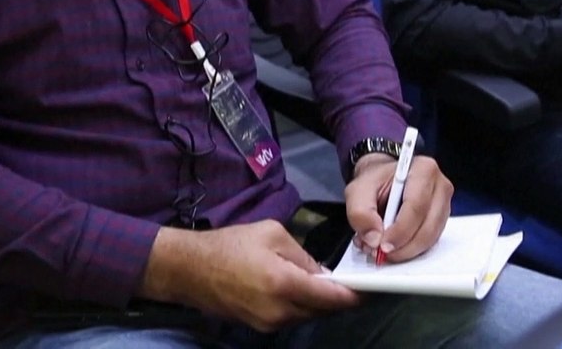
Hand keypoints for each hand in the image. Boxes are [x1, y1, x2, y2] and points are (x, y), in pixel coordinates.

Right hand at [140, 221, 359, 332]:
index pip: (332, 298)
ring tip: (325, 284)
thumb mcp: (271, 233)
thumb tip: (322, 273)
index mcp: (285, 284)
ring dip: (319, 303)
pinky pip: (291, 318)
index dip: (355, 295)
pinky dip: (301, 306)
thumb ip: (302, 255)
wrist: (189, 269)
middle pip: (323, 311)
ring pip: (308, 316)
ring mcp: (269, 324)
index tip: (371, 289)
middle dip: (339, 299)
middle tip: (352, 283)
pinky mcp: (260, 328)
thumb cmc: (230, 244)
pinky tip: (301, 291)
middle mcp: (280, 311)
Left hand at [345, 153, 452, 263]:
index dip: (400, 231)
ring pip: (430, 239)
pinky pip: (429, 243)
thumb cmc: (375, 180)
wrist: (382, 180)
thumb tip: (374, 238)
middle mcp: (440, 187)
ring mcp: (444, 205)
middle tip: (381, 253)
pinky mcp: (441, 221)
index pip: (416, 207)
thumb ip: (360, 212)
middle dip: (403, 246)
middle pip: (427, 227)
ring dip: (405, 251)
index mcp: (423, 170)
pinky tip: (393, 246)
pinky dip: (409, 250)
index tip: (383, 245)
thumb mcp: (358, 190)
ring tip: (382, 249)